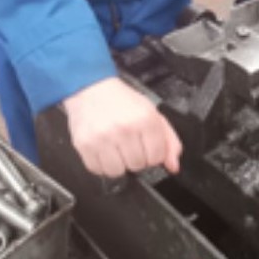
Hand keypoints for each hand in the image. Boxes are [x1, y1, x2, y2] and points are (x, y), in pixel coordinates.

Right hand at [62, 77, 181, 177]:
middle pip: (138, 165)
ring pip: (117, 171)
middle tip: (129, 143)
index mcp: (145, 119)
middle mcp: (124, 129)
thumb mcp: (150, 112)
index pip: (157, 156)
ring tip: (115, 147)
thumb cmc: (121, 100)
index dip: (153, 154)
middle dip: (135, 157)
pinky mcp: (85, 144)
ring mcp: (103, 138)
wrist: (91, 87)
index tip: (146, 146)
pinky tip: (103, 149)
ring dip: (118, 163)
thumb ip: (168, 139)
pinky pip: (97, 170)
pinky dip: (101, 164)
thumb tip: (173, 165)